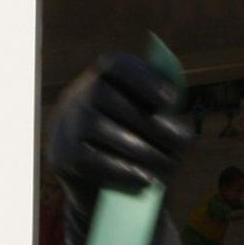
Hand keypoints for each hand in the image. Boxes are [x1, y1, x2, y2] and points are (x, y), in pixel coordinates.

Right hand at [46, 53, 191, 223]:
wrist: (95, 179)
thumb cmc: (131, 139)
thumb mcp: (148, 121)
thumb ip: (162, 114)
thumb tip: (180, 132)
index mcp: (103, 77)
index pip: (117, 65)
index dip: (144, 78)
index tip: (172, 100)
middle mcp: (78, 94)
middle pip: (105, 95)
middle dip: (148, 121)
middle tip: (181, 144)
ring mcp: (66, 125)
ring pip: (96, 126)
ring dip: (139, 148)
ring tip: (167, 165)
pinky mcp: (63, 156)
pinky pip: (88, 158)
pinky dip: (121, 169)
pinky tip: (146, 179)